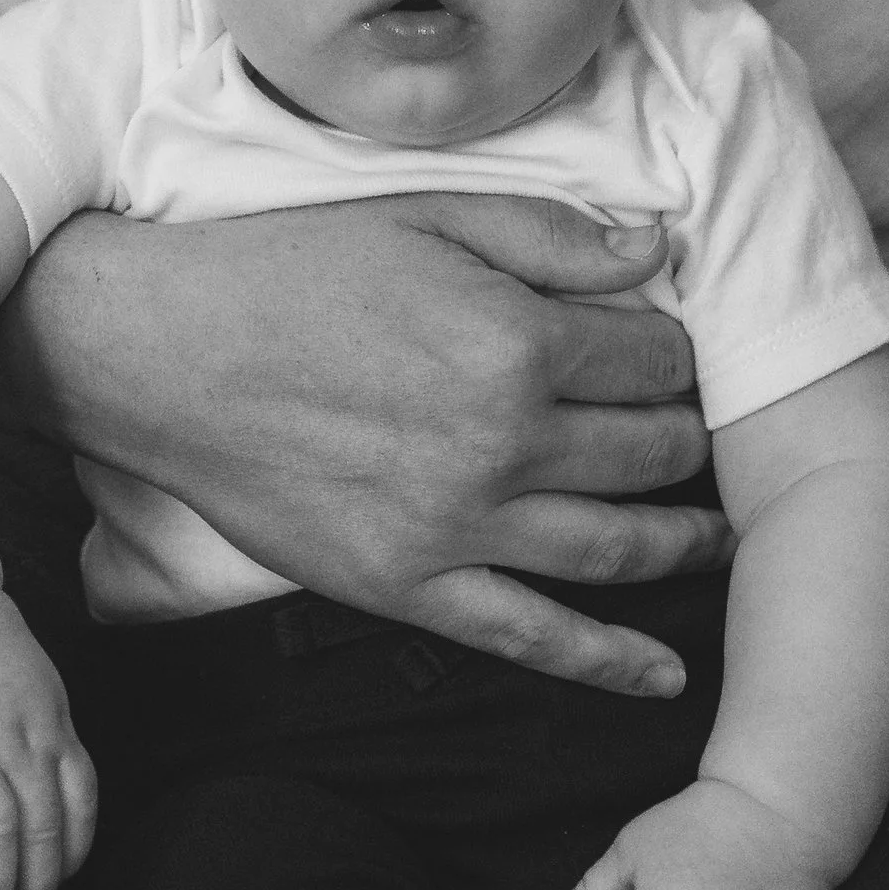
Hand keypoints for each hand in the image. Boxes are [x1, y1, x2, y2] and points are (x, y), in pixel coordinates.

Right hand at [0, 193, 730, 696]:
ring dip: (682, 542)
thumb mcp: (429, 214)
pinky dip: (610, 665)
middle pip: (650, 454)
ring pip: (616, 550)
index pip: (655, 360)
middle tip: (691, 429)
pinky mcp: (408, 590)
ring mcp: (456, 530)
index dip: (676, 353)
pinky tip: (667, 675)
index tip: (669, 352)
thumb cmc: (299, 267)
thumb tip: (658, 252)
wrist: (171, 353)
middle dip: (686, 437)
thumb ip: (552, 235)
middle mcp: (500, 446)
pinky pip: (533, 639)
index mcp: (513, 343)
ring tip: (717, 534)